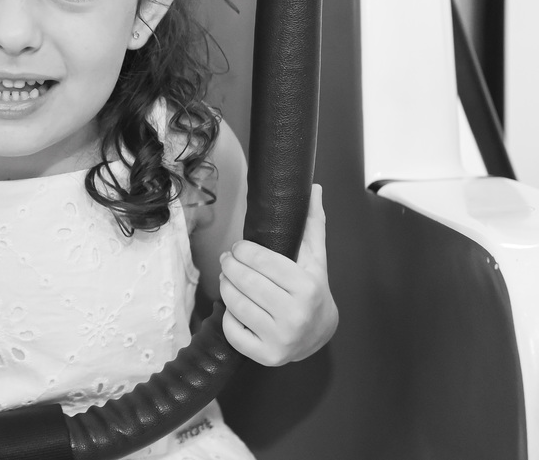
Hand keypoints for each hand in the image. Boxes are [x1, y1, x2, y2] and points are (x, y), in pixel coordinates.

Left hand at [219, 185, 337, 365]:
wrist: (320, 334)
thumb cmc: (313, 289)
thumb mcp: (315, 257)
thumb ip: (312, 223)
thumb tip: (313, 188)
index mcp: (307, 286)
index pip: (260, 259)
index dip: (243, 250)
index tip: (239, 248)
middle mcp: (295, 315)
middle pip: (243, 280)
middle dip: (230, 265)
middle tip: (228, 261)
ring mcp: (280, 338)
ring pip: (234, 303)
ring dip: (225, 286)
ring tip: (229, 279)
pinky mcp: (266, 356)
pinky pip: (232, 330)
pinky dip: (228, 317)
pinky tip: (237, 309)